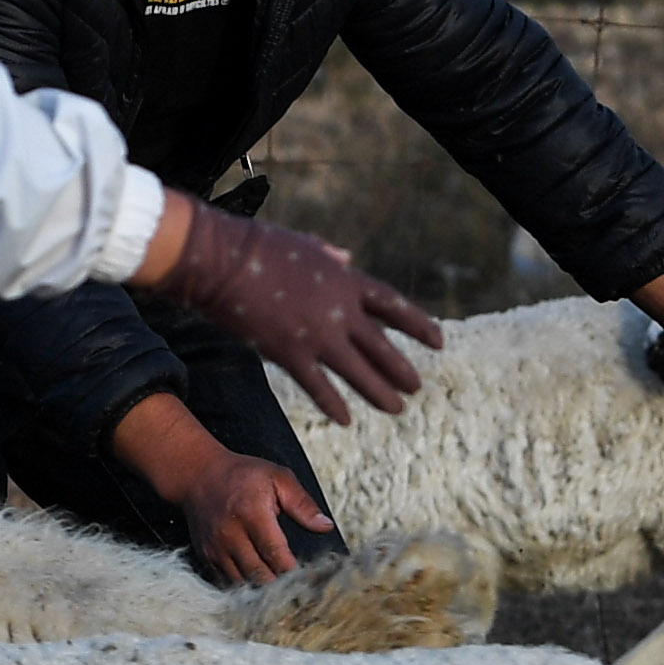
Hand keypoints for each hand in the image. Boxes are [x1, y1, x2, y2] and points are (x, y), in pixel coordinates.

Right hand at [115, 399, 342, 583]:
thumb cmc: (243, 475)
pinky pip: (227, 581)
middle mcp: (231, 534)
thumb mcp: (278, 478)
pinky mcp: (206, 556)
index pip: (276, 554)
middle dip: (281, 585)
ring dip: (263, 589)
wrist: (199, 476)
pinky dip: (244, 586)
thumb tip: (326, 526)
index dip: (293, 571)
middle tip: (299, 590)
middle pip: (259, 575)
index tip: (309, 578)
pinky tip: (259, 584)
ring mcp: (215, 548)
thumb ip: (303, 504)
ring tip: (281, 590)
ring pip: (243, 583)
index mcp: (252, 514)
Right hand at [143, 192, 439, 421]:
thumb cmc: (259, 246)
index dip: (418, 325)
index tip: (438, 341)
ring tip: (397, 409)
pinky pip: (319, 386)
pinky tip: (346, 421)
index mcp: (346, 280)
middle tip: (416, 387)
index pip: (394, 306)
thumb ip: (330, 254)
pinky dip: (334, 404)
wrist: (225, 261)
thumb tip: (347, 257)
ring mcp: (318, 335)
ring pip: (359, 371)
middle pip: (382, 346)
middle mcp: (340, 311)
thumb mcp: (305, 244)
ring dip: (380, 393)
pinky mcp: (291, 353)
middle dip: (401, 369)